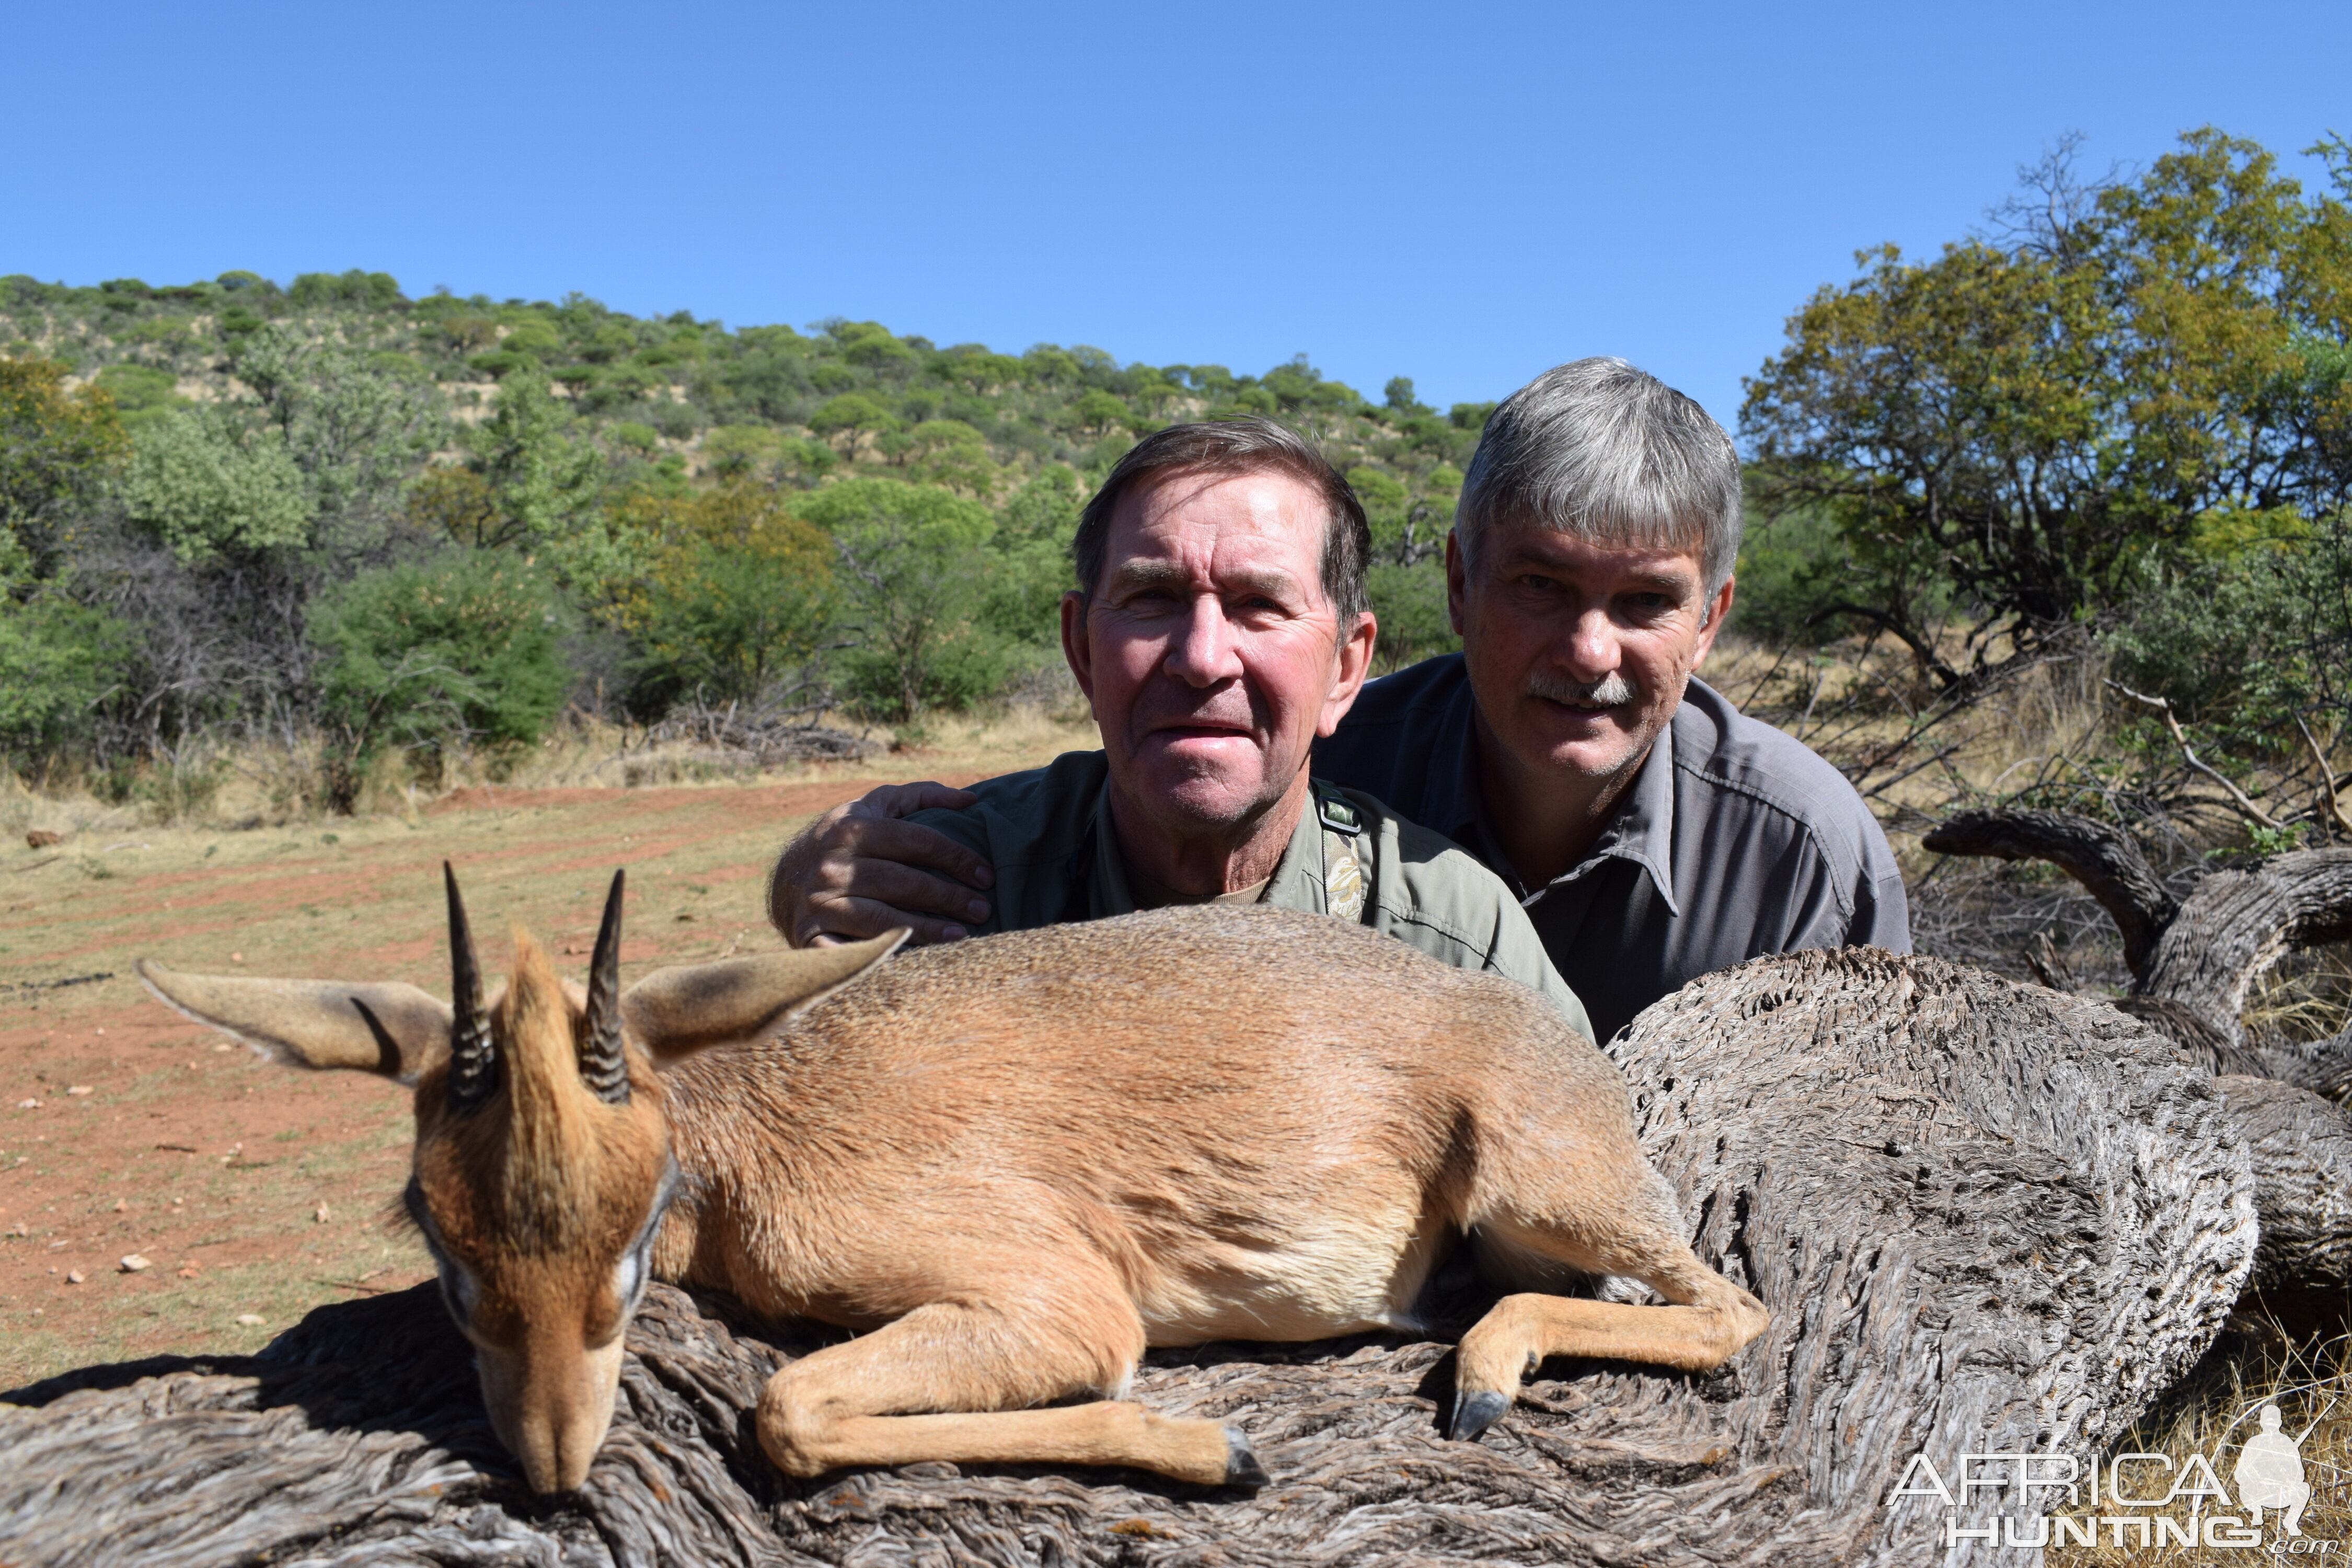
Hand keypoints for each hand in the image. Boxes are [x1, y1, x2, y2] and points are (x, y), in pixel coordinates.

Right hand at [768, 782, 994, 947]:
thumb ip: (920, 796)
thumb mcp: (875, 808)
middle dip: (949, 897)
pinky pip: (851, 952)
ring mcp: (819, 903)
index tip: (986, 875)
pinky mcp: (810, 936)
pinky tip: (911, 961)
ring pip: (882, 919)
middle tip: (982, 909)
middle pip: (903, 882)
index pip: (917, 841)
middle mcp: (832, 865)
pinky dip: (880, 958)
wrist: (787, 879)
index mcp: (851, 828)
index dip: (957, 857)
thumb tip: (970, 799)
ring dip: (926, 930)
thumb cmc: (846, 841)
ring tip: (961, 935)